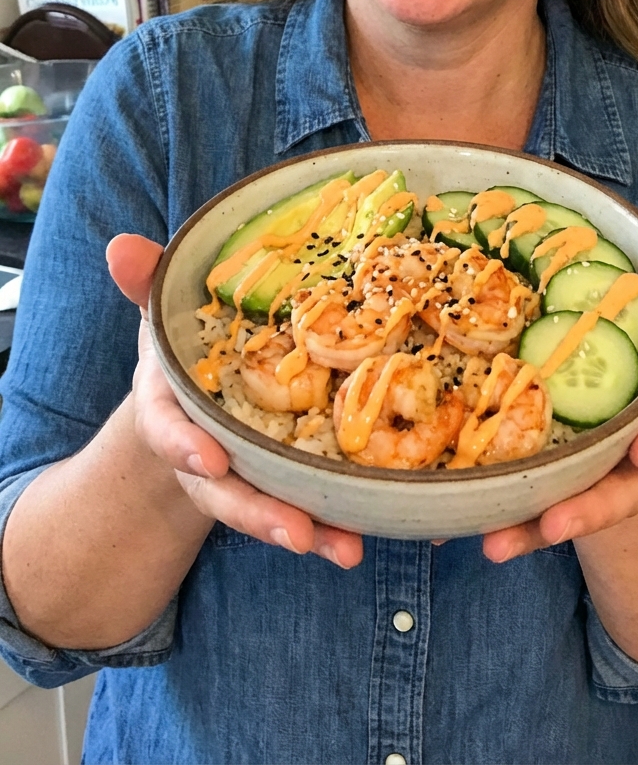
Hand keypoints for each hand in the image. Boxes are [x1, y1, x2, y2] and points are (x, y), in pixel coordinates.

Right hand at [106, 234, 362, 568]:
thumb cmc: (185, 352)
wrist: (197, 397)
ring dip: (306, 530)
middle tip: (296, 531)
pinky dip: (333, 527)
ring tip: (345, 547)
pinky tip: (360, 539)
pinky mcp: (282, 483)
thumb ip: (147, 283)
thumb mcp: (163, 314)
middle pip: (224, 492)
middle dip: (259, 514)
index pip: (169, 431)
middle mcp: (204, 454)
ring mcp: (244, 475)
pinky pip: (306, 508)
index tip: (209, 459)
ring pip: (269, 510)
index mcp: (171, 410)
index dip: (185, 448)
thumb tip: (121, 247)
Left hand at [481, 263, 637, 562]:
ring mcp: (590, 477)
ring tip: (496, 543)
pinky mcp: (551, 491)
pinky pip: (528, 514)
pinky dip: (502, 526)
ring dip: (534, 530)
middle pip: (623, 490)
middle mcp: (629, 454)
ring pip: (571, 510)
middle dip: (589, 511)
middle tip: (555, 524)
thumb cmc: (632, 369)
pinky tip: (467, 538)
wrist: (613, 409)